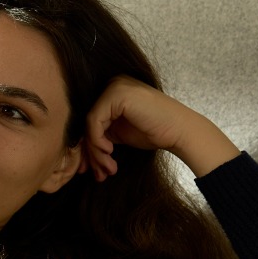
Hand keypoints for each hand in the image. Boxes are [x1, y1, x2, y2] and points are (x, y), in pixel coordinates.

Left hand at [81, 76, 239, 180]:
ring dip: (96, 152)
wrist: (179, 131)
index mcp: (111, 92)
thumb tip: (77, 153)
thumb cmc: (154, 132)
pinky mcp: (116, 94)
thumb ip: (99, 135)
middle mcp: (111, 84)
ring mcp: (114, 87)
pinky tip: (109, 152)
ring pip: (89, 124)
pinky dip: (97, 140)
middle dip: (91, 153)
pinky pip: (94, 121)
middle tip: (98, 174)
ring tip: (108, 169)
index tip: (92, 170)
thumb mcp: (119, 133)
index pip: (90, 120)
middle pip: (87, 122)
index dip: (89, 148)